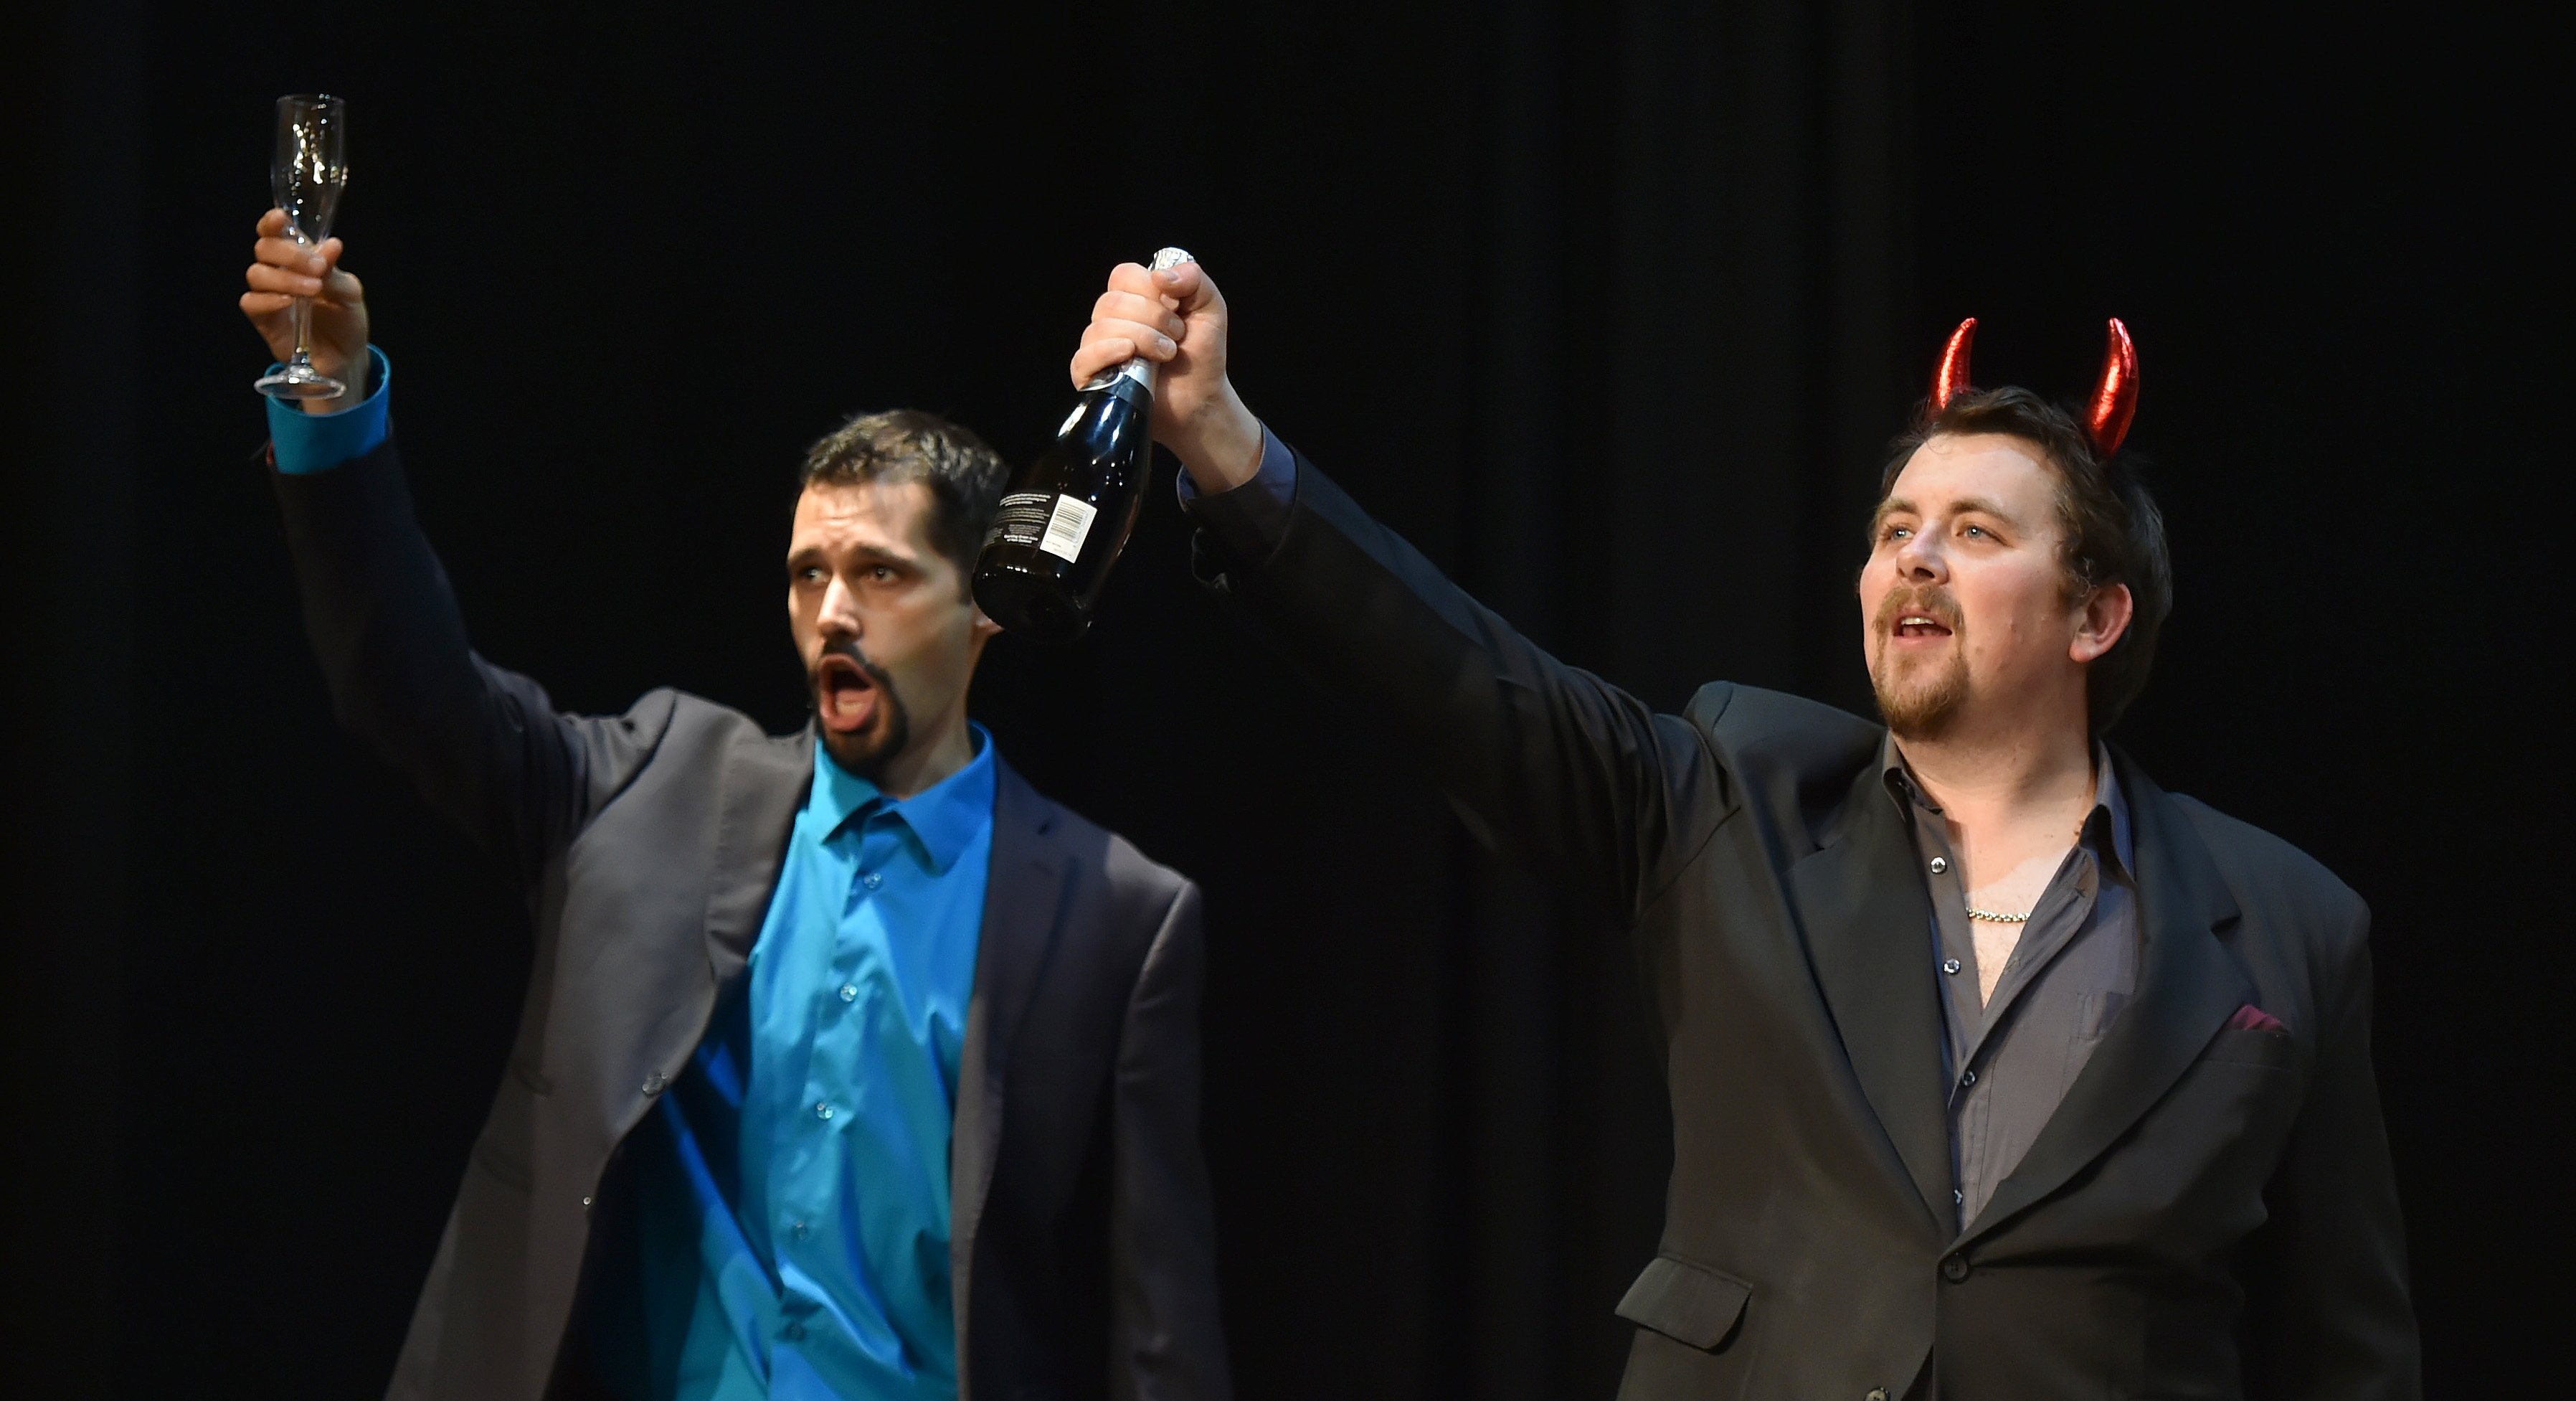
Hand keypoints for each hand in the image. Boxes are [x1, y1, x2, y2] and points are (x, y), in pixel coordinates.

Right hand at [241, 208, 369, 408]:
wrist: (346, 357)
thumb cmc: (345, 317)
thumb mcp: (350, 293)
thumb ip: (336, 272)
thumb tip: (332, 245)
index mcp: (297, 258)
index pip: (274, 232)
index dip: (271, 223)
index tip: (280, 218)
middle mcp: (278, 272)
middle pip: (263, 249)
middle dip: (288, 253)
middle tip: (317, 267)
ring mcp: (268, 295)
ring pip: (256, 274)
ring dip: (284, 277)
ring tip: (313, 289)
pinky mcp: (263, 319)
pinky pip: (251, 303)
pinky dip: (269, 300)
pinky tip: (291, 302)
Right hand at [1071, 260, 1262, 491]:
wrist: (1201, 400)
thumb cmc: (1202, 355)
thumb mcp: (1210, 307)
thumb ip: (1193, 279)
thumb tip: (1160, 276)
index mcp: (1134, 297)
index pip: (1123, 275)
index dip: (1150, 291)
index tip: (1177, 311)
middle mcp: (1112, 319)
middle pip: (1112, 302)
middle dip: (1153, 319)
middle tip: (1176, 338)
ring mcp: (1099, 347)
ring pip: (1100, 328)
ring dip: (1142, 339)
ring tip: (1166, 355)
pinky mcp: (1092, 376)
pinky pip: (1083, 358)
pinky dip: (1106, 353)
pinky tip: (1129, 357)